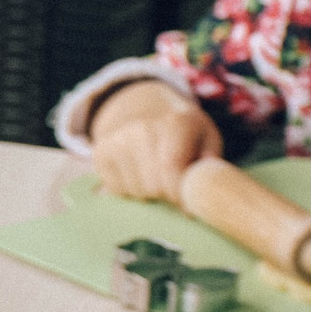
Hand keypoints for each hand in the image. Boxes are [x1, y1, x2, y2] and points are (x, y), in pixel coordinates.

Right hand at [88, 82, 222, 201]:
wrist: (141, 106)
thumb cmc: (182, 130)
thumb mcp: (205, 136)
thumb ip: (210, 160)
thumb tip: (204, 186)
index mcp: (176, 123)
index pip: (172, 170)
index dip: (181, 196)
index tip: (189, 205)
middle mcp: (141, 129)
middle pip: (154, 186)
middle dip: (168, 195)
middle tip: (174, 188)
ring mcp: (117, 141)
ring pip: (136, 192)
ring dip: (149, 193)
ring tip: (155, 177)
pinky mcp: (100, 154)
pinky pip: (117, 190)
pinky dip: (130, 190)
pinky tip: (137, 174)